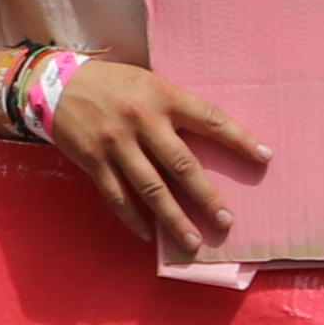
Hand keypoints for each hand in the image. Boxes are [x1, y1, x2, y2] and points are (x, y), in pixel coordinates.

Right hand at [35, 56, 270, 262]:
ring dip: (173, 218)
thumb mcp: (149, 83)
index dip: (239, 138)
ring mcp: (116, 143)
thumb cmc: (114, 84)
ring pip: (151, 188)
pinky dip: (133, 219)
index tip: (266, 157)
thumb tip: (211, 139)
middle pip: (182, 164)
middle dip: (206, 196)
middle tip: (226, 220)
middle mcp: (141, 120)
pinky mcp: (93, 160)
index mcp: (162, 96)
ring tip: (192, 241)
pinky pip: (117, 196)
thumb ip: (175, 108)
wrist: (57, 83)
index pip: (209, 118)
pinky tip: (148, 236)